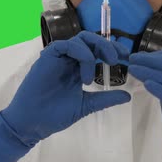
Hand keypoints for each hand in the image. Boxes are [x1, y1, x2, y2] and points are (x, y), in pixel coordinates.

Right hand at [0, 31, 130, 161]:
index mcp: (79, 67)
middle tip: (119, 58)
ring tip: (96, 75)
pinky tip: (84, 75)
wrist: (33, 123)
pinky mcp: (48, 56)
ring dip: (94, 53)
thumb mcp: (86, 105)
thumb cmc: (55, 114)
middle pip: (92, 40)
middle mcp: (70, 58)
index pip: (98, 51)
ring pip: (81, 39)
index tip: (128, 59)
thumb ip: (106, 99)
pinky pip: (66, 45)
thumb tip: (128, 96)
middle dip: (108, 46)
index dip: (114, 51)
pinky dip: (80, 54)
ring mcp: (59, 56)